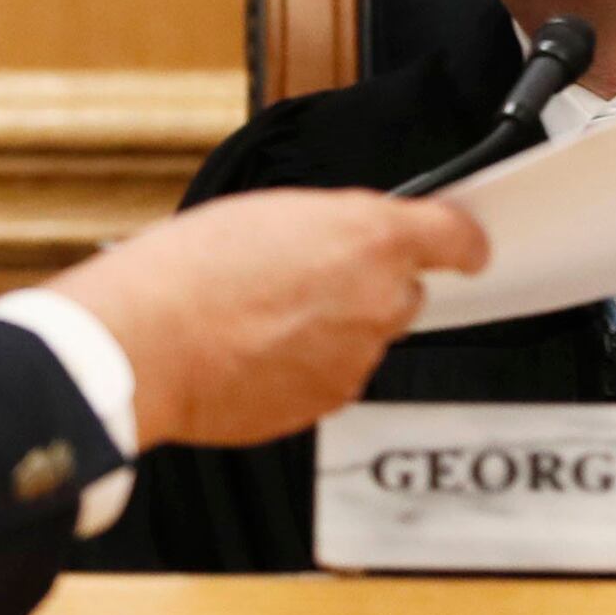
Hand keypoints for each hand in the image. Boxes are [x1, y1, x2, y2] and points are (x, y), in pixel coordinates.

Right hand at [44, 190, 489, 448]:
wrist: (148, 343)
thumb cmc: (188, 272)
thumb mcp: (265, 213)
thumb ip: (326, 227)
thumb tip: (339, 244)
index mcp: (369, 237)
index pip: (454, 238)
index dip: (463, 243)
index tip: (467, 248)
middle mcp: (377, 300)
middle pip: (403, 293)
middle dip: (368, 287)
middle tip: (304, 279)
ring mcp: (357, 357)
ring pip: (363, 338)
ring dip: (329, 329)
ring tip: (261, 317)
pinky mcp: (328, 401)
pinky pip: (331, 377)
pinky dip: (304, 366)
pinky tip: (255, 350)